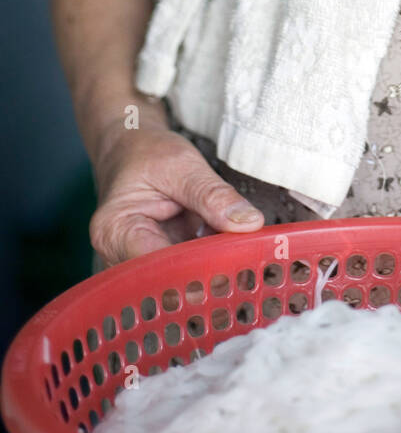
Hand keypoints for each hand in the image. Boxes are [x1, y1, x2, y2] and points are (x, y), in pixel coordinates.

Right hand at [89, 115, 264, 264]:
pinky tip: (238, 257)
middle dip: (211, 277)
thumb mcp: (182, 165)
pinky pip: (190, 271)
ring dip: (216, 273)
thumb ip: (214, 195)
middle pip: (169, 281)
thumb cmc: (147, 152)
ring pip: (183, 282)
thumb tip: (250, 224)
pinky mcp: (161, 263)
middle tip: (252, 268)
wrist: (133, 149)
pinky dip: (214, 264)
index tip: (236, 263)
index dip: (199, 269)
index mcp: (115, 232)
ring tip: (250, 264)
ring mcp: (139, 264)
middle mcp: (119, 257)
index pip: (158, 266)